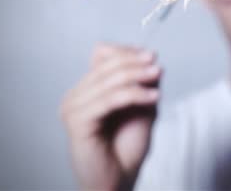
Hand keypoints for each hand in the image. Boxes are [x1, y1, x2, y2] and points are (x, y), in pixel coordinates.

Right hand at [60, 43, 161, 190]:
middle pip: (104, 65)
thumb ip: (143, 82)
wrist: (119, 180)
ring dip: (137, 76)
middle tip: (156, 63)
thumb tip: (150, 57)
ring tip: (158, 76)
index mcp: (86, 90)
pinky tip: (153, 97)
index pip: (101, 55)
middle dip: (134, 62)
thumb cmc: (127, 148)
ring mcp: (72, 108)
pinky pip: (108, 100)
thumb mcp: (141, 106)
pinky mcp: (77, 122)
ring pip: (108, 81)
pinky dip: (134, 95)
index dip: (126, 52)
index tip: (151, 55)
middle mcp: (75, 96)